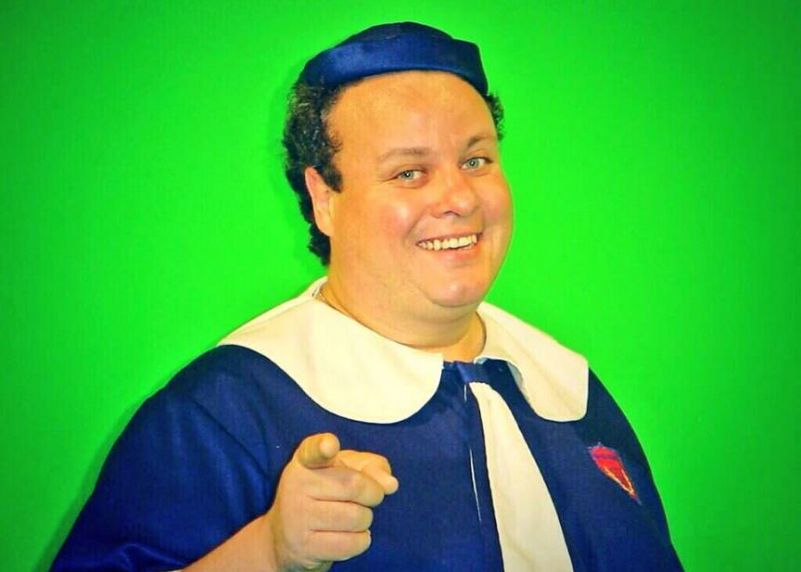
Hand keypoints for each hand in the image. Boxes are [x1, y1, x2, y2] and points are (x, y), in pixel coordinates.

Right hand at [263, 433, 398, 571]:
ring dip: (365, 519)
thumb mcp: (347, 469)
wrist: (287, 537)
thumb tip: (390, 484)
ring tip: (353, 517)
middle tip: (368, 497)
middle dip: (373, 494)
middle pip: (354, 485)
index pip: (313, 450)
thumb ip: (372, 466)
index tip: (330, 445)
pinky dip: (361, 540)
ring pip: (356, 517)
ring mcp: (297, 516)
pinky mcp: (305, 546)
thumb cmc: (326, 494)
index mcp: (306, 460)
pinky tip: (349, 535)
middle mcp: (296, 484)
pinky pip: (351, 544)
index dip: (324, 446)